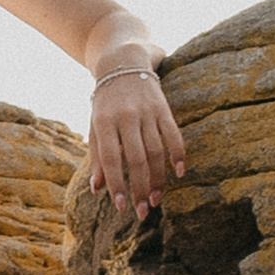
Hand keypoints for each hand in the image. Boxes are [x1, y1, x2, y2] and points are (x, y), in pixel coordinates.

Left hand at [86, 68, 186, 220]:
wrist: (122, 62)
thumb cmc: (106, 102)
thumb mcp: (95, 124)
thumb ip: (96, 155)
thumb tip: (97, 188)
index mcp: (103, 121)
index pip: (110, 158)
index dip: (116, 184)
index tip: (121, 207)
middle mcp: (125, 116)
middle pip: (135, 159)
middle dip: (140, 188)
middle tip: (143, 212)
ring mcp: (146, 111)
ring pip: (155, 151)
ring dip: (158, 178)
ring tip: (157, 199)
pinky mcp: (163, 108)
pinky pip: (174, 134)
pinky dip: (178, 154)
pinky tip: (180, 172)